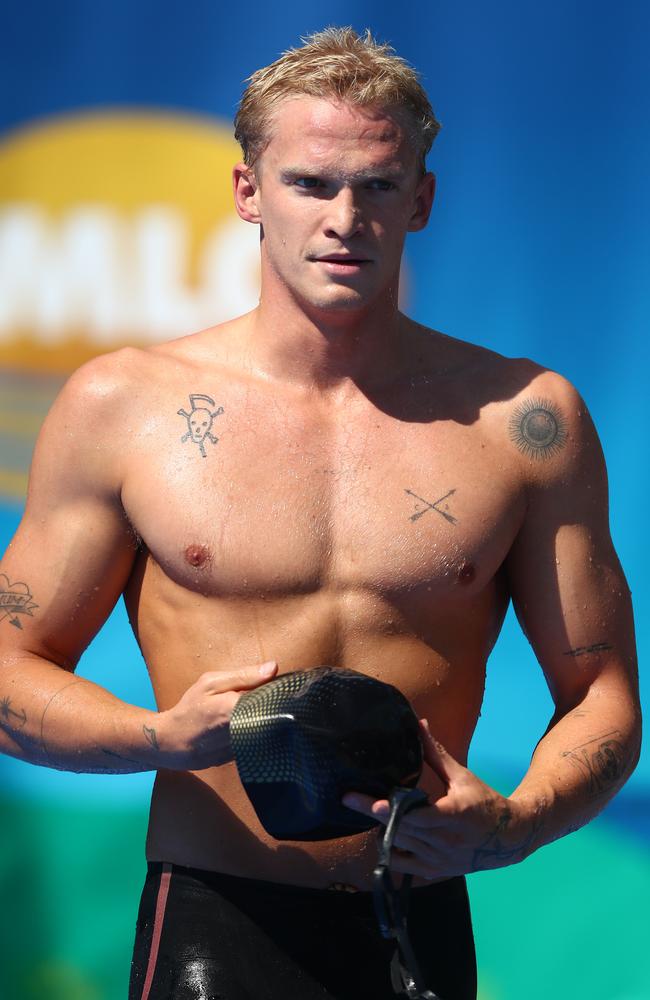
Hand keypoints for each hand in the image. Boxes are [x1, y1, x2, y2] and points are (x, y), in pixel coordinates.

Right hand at [155, 660, 277, 769]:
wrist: (170, 742)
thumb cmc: (190, 708)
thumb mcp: (210, 683)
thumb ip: (243, 676)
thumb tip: (273, 667)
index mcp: (235, 709)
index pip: (272, 699)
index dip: (277, 693)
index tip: (278, 687)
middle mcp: (242, 732)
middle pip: (272, 717)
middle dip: (272, 707)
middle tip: (264, 699)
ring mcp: (242, 749)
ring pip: (267, 731)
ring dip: (265, 721)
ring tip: (253, 713)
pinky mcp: (241, 759)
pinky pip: (257, 742)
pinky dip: (256, 733)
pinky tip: (247, 728)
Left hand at [343, 720, 540, 879]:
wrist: (508, 838)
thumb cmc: (484, 801)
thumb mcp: (461, 776)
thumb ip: (436, 753)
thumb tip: (419, 723)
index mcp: (454, 815)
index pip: (416, 814)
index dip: (390, 810)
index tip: (368, 802)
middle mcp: (446, 841)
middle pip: (401, 828)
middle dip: (373, 813)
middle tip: (348, 798)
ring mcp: (440, 860)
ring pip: (399, 845)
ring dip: (382, 827)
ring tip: (371, 810)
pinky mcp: (436, 871)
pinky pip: (403, 864)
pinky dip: (391, 849)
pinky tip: (387, 833)